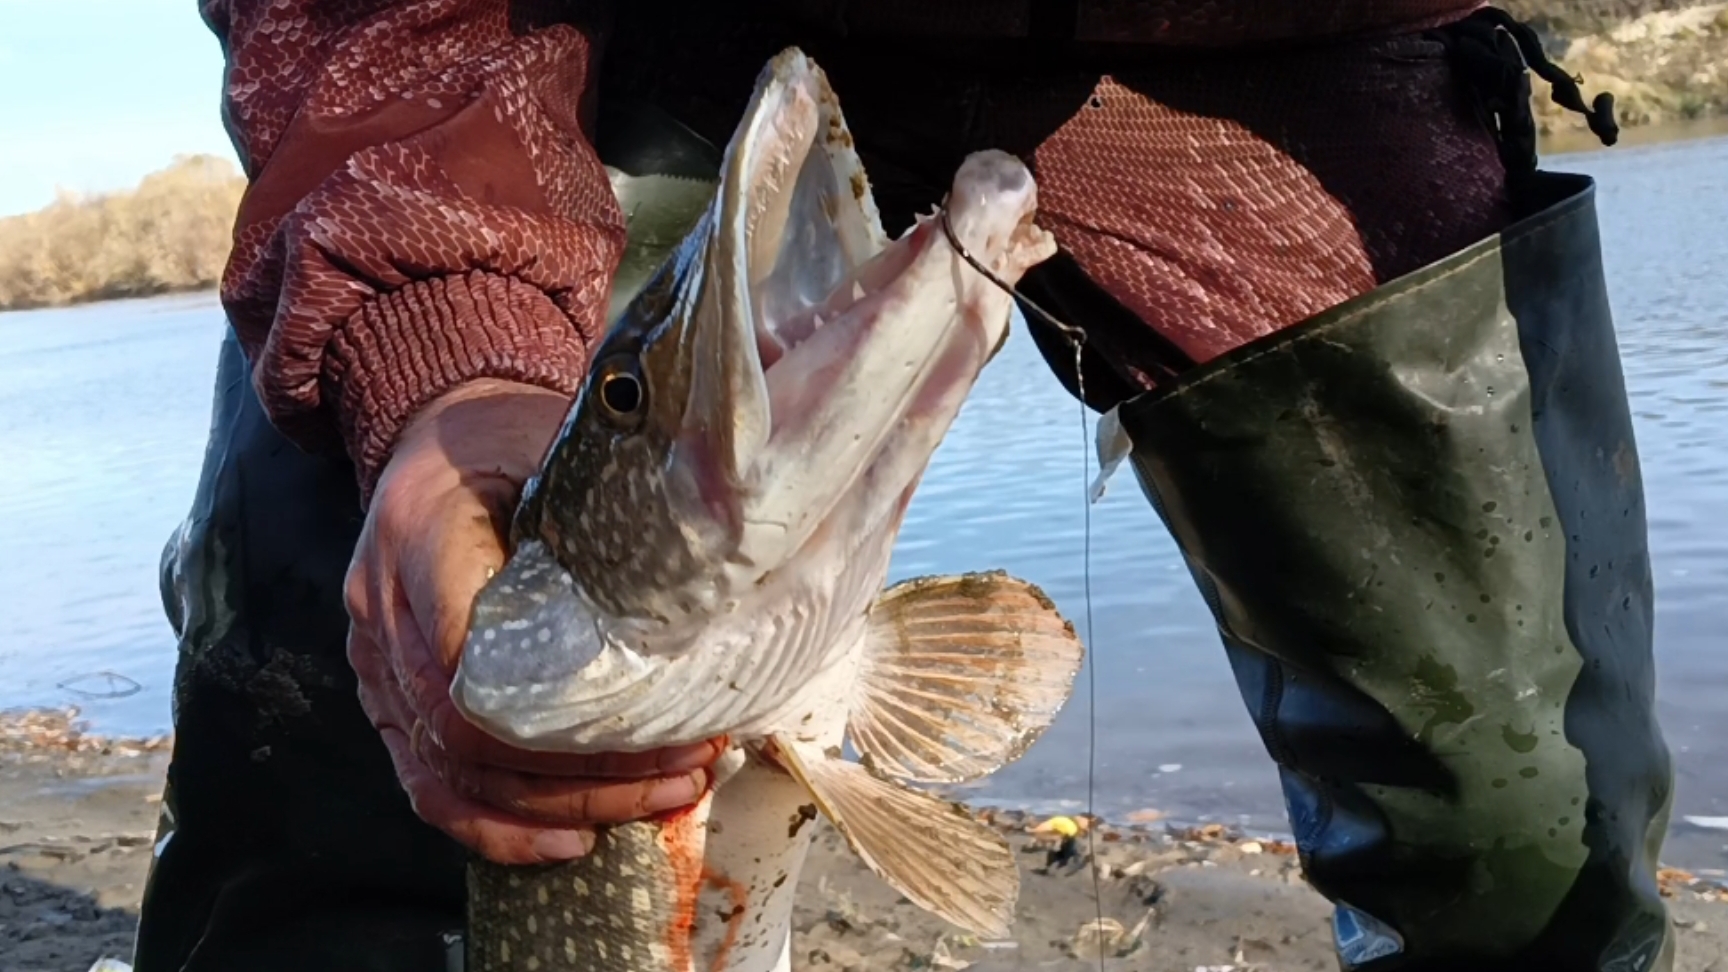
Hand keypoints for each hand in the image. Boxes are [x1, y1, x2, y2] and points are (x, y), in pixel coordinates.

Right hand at [344, 378, 723, 863]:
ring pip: (453, 773)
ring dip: (561, 805)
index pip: (470, 658)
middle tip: (687, 768)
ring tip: (659, 801)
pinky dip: (497, 827)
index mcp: (420, 534)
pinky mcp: (389, 698)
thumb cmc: (510, 437)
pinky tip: (570, 841)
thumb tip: (712, 553)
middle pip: (470, 733)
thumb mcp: (557, 441)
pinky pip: (428, 785)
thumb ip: (606, 501)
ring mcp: (376, 662)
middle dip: (587, 770)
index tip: (656, 717)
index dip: (558, 713)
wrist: (440, 434)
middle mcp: (380, 608)